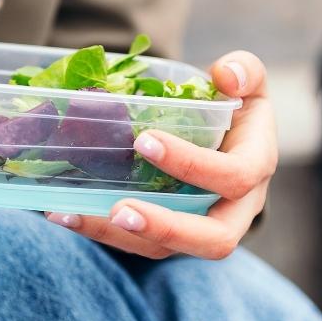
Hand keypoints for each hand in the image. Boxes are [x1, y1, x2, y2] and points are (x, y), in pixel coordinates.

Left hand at [46, 51, 276, 258]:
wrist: (232, 144)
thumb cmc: (237, 110)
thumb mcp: (248, 82)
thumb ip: (246, 70)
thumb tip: (226, 76)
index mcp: (256, 168)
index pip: (234, 177)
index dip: (193, 164)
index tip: (144, 141)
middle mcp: (237, 210)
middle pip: (215, 240)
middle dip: (166, 228)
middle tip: (119, 209)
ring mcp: (203, 229)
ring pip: (168, 250)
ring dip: (120, 236)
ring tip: (73, 214)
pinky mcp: (172, 238)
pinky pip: (141, 246)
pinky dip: (102, 232)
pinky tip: (66, 214)